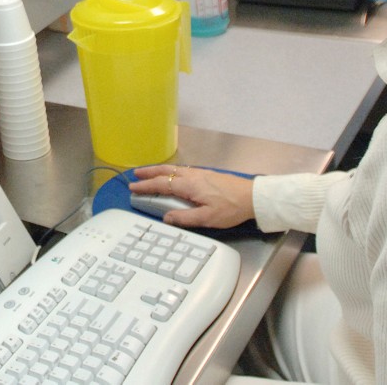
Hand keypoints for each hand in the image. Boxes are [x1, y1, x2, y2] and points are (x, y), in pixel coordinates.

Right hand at [129, 165, 254, 228]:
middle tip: (135, 175)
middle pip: (165, 171)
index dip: (146, 186)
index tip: (133, 187)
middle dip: (149, 173)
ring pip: (174, 169)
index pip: (162, 184)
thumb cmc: (231, 208)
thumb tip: (166, 218)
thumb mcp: (207, 218)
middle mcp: (192, 176)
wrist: (253, 197)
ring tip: (149, 172)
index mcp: (189, 186)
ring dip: (158, 170)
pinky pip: (182, 169)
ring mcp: (200, 173)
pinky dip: (170, 170)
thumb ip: (185, 218)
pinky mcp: (207, 174)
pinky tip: (172, 175)